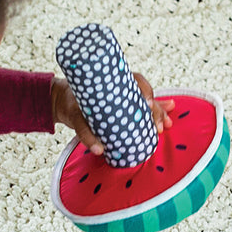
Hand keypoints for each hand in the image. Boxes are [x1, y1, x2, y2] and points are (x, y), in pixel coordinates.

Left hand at [51, 73, 174, 154]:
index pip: (135, 81)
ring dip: (159, 113)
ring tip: (168, 125)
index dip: (145, 90)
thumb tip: (99, 150)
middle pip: (145, 96)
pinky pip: (141, 111)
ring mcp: (124, 99)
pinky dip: (154, 116)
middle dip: (157, 109)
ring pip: (147, 104)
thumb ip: (85, 132)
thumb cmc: (71, 105)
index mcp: (113, 82)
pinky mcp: (123, 109)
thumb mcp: (75, 117)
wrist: (63, 102)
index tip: (149, 103)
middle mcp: (122, 89)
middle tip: (161, 126)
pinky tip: (168, 122)